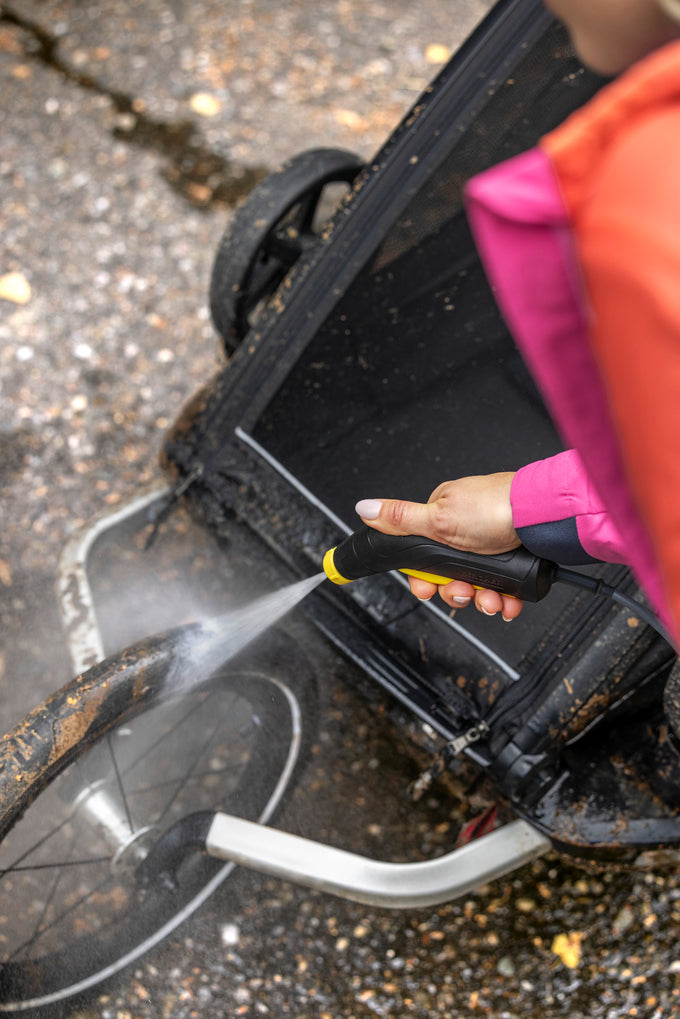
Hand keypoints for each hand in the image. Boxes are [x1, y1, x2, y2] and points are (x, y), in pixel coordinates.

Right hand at [355, 473, 522, 620]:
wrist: (545, 518)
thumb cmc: (495, 508)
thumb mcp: (439, 518)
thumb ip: (400, 519)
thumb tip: (364, 508)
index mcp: (443, 515)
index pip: (423, 555)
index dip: (424, 578)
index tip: (428, 589)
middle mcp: (467, 530)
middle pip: (450, 575)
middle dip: (458, 592)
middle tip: (466, 592)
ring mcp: (493, 544)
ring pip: (478, 584)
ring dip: (483, 599)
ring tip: (492, 598)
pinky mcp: (516, 558)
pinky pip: (503, 586)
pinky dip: (505, 598)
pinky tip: (509, 601)